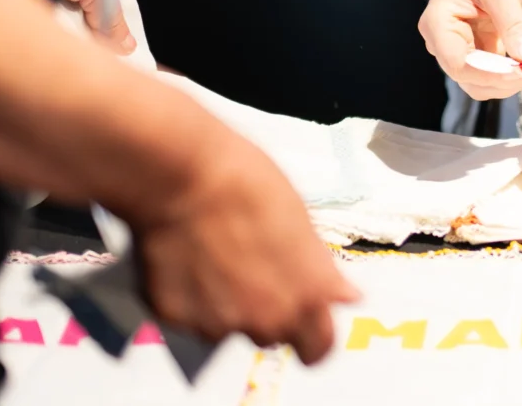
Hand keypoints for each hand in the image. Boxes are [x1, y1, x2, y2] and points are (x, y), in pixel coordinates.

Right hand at [129, 130, 357, 363]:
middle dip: (269, 314)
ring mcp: (219, 324)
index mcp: (308, 294)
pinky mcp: (176, 318)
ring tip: (217, 258)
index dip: (314, 335)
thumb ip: (320, 269)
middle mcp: (267, 319)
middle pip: (274, 336)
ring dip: (228, 306)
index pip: (319, 346)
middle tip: (255, 276)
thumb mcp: (302, 222)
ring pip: (228, 329)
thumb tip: (345, 296)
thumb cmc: (249, 183)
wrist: (183, 176)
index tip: (307, 320)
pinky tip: (189, 258)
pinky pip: (190, 318)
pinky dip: (191, 298)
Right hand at [421, 0, 521, 99]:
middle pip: (469, 78)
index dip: (490, 74)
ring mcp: (460, 43)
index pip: (459, 63)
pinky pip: (493, 68)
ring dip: (508, 79)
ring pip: (481, 79)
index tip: (521, 73)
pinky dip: (512, 70)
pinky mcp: (478, 42)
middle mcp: (443, 39)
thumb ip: (512, 25)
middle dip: (501, 80)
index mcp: (437, 23)